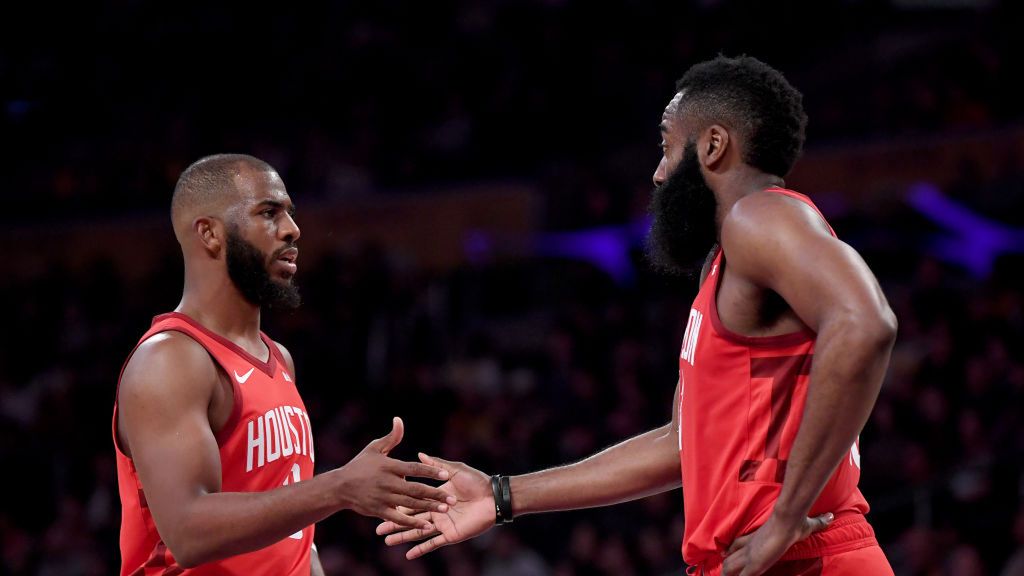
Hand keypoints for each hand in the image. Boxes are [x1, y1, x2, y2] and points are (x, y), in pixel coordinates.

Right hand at [335, 417, 454, 529]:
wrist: (340, 487)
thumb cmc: (359, 465)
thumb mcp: (374, 448)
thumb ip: (391, 437)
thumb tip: (399, 419)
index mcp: (389, 466)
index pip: (414, 468)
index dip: (430, 471)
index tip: (446, 475)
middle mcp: (387, 483)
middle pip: (416, 489)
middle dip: (436, 494)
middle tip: (453, 498)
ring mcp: (383, 498)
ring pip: (410, 504)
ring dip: (429, 507)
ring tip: (446, 509)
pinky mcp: (378, 511)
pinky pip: (398, 518)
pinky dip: (413, 523)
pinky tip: (427, 526)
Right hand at [375, 453, 496, 558]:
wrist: (493, 496)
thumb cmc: (477, 481)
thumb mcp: (454, 470)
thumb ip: (436, 465)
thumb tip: (419, 454)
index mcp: (436, 497)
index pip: (412, 501)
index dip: (398, 504)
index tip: (383, 505)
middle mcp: (437, 512)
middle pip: (411, 518)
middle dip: (394, 522)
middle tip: (378, 528)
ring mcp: (443, 524)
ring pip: (418, 531)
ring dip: (402, 536)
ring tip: (386, 541)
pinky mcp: (450, 534)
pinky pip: (433, 543)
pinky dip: (421, 549)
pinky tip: (408, 555)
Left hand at [722, 511, 832, 575]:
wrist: (788, 519)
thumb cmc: (796, 521)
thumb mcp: (809, 524)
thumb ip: (818, 522)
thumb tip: (831, 517)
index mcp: (757, 537)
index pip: (738, 544)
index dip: (732, 549)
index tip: (726, 553)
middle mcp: (750, 546)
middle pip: (730, 556)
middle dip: (728, 566)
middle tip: (726, 572)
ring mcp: (750, 556)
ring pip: (729, 567)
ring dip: (729, 574)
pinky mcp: (754, 565)